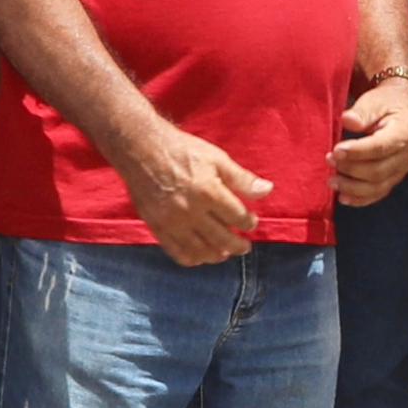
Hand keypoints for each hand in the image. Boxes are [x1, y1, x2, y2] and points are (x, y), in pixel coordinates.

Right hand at [124, 126, 273, 265]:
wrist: (140, 149)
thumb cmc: (182, 150)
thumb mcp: (217, 159)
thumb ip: (242, 179)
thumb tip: (267, 191)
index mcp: (208, 192)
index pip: (238, 218)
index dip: (249, 223)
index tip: (251, 222)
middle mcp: (190, 211)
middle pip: (222, 240)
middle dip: (238, 246)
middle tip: (245, 246)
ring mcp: (171, 222)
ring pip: (201, 251)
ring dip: (217, 255)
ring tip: (225, 252)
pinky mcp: (156, 227)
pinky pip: (177, 252)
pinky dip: (192, 259)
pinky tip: (201, 256)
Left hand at [330, 77, 407, 208]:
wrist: (404, 109)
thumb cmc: (387, 103)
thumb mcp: (375, 100)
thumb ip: (362, 112)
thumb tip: (347, 120)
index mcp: (404, 132)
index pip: (381, 147)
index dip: (358, 152)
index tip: (335, 151)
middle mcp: (407, 155)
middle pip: (379, 171)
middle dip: (351, 169)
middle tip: (329, 161)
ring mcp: (402, 169)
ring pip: (379, 186)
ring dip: (353, 188)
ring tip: (331, 181)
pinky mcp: (395, 177)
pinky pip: (379, 193)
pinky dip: (361, 199)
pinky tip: (343, 198)